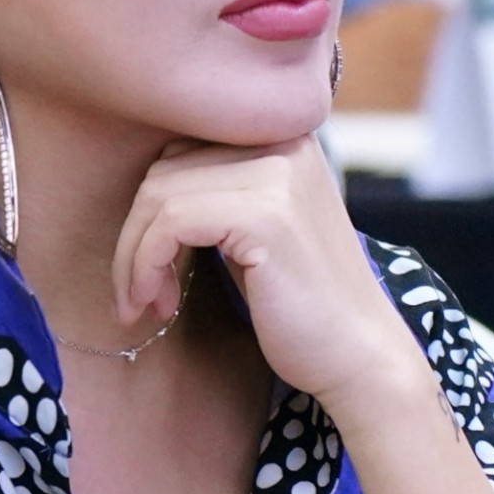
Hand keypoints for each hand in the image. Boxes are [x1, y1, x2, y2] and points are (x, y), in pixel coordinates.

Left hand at [110, 138, 423, 418]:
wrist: (360, 356)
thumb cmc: (300, 304)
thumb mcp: (254, 230)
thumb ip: (215, 193)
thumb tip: (139, 189)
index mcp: (283, 136)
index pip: (181, 149)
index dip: (150, 211)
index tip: (145, 267)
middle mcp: (284, 141)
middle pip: (164, 171)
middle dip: (135, 236)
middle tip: (139, 295)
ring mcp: (278, 175)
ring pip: (158, 196)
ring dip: (133, 258)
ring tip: (145, 304)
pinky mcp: (267, 215)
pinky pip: (171, 222)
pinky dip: (147, 265)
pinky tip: (160, 304)